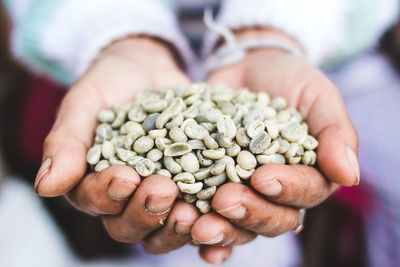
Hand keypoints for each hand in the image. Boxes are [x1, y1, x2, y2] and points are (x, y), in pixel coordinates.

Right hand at [34, 37, 200, 252]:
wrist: (148, 69)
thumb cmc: (110, 84)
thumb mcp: (85, 103)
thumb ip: (66, 142)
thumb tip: (45, 187)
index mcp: (95, 183)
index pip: (95, 201)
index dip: (107, 195)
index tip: (124, 176)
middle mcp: (128, 198)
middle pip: (130, 225)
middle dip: (145, 211)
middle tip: (163, 190)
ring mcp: (164, 195)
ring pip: (165, 227)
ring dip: (177, 225)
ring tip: (193, 211)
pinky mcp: (196, 187)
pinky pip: (202, 211)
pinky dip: (210, 217)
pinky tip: (223, 211)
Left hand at [190, 28, 358, 263]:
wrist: (247, 66)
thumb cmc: (289, 80)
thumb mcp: (317, 96)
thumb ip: (336, 133)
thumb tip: (349, 177)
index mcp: (309, 175)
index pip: (305, 193)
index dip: (287, 190)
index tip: (263, 178)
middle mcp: (278, 192)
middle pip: (271, 218)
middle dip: (248, 213)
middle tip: (224, 201)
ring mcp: (243, 191)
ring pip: (238, 224)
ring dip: (220, 228)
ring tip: (197, 224)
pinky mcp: (211, 185)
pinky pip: (207, 212)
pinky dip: (197, 227)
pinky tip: (185, 227)